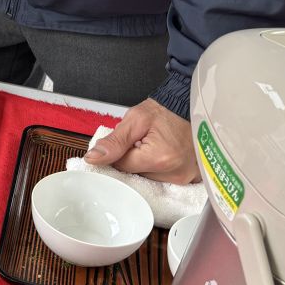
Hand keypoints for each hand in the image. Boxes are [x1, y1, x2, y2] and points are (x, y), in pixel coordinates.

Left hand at [84, 99, 199, 182]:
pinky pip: (165, 178)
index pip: (122, 166)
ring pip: (149, 176)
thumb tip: (93, 158)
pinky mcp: (191, 178)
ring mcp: (185, 177)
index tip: (131, 140)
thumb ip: (113, 142)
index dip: (121, 151)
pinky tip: (167, 152)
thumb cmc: (166, 111)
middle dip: (136, 157)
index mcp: (160, 159)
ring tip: (159, 144)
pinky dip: (161, 167)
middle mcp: (175, 172)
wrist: (189, 106)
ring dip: (148, 162)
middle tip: (147, 140)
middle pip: (136, 174)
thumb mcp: (135, 120)